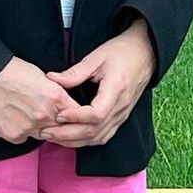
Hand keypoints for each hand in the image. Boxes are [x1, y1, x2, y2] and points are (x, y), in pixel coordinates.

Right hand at [0, 56, 78, 144]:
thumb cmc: (15, 72)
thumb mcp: (43, 78)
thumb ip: (55, 93)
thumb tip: (61, 103)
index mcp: (55, 96)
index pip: (76, 112)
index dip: (76, 113)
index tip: (75, 114)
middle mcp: (45, 115)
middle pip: (61, 127)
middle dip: (60, 123)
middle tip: (54, 118)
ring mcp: (29, 127)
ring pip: (44, 134)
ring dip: (42, 128)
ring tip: (32, 116)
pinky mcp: (14, 136)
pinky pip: (25, 138)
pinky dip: (24, 131)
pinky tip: (17, 119)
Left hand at [39, 19, 155, 147]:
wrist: (146, 52)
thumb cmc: (122, 51)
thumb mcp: (98, 56)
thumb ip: (75, 72)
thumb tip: (51, 79)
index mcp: (116, 88)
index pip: (96, 114)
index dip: (75, 118)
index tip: (58, 114)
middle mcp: (121, 106)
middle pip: (94, 131)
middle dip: (68, 135)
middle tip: (46, 132)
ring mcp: (123, 113)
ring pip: (98, 137)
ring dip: (75, 141)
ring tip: (54, 137)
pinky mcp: (122, 116)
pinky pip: (104, 135)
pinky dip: (87, 140)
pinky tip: (73, 137)